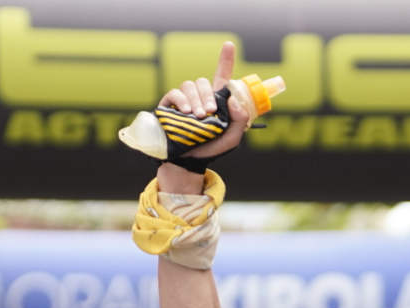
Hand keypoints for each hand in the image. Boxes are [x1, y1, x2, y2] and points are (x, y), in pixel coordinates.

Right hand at [158, 42, 250, 159]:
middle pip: (203, 81)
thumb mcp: (232, 138)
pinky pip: (175, 93)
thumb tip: (234, 100)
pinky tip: (187, 112)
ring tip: (198, 116)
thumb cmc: (212, 148)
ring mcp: (184, 99)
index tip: (229, 45)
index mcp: (216, 100)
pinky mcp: (169, 104)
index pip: (221, 76)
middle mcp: (199, 96)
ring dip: (196, 99)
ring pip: (189, 85)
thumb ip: (240, 120)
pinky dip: (182, 100)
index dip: (225, 59)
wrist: (190, 160)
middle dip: (208, 95)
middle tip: (209, 112)